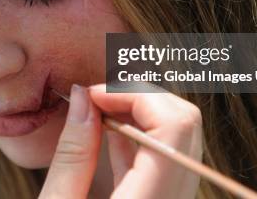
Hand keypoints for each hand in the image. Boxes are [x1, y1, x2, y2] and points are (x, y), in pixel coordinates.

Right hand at [39, 83, 202, 198]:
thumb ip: (73, 153)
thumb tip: (83, 96)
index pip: (175, 127)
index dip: (137, 95)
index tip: (96, 94)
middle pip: (184, 126)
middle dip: (140, 98)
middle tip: (94, 99)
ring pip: (180, 141)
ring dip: (140, 115)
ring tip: (97, 112)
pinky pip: (168, 163)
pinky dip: (141, 139)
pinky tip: (108, 131)